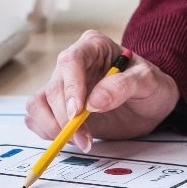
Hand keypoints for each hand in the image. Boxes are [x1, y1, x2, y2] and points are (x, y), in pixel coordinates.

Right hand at [25, 30, 180, 150]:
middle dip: (65, 118)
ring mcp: (61, 86)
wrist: (148, 105)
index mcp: (93, 47)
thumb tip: (95, 101)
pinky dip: (46, 131)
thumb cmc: (149, 87)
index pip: (71, 61)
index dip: (70, 87)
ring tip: (79, 140)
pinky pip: (36, 117)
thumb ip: (124, 86)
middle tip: (84, 139)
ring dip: (53, 127)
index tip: (77, 112)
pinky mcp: (55, 107)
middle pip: (53, 87)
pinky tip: (68, 138)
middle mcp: (72, 64)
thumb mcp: (149, 82)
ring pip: (38, 103)